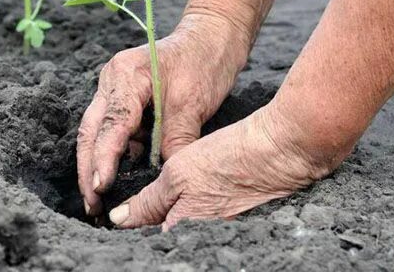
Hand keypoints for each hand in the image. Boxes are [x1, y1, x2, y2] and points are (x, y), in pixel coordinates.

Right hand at [77, 12, 250, 216]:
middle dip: (88, 169)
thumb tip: (165, 182)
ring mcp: (114, 89)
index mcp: (125, 75)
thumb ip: (176, 141)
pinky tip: (117, 178)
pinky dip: (114, 154)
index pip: (110, 124)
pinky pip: (114, 130)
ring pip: (97, 132)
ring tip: (98, 200)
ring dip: (96, 164)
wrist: (213, 35)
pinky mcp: (124, 99)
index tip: (100, 188)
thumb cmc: (204, 61)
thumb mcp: (193, 104)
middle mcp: (111, 80)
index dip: (103, 159)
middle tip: (91, 205)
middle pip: (91, 130)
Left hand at [107, 103, 332, 228]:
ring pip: (181, 229)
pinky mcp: (232, 222)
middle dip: (147, 225)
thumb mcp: (178, 174)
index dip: (130, 229)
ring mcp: (218, 233)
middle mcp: (202, 241)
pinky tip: (188, 196)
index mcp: (185, 232)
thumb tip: (119, 220)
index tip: (112, 215)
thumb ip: (148, 202)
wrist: (281, 152)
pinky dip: (188, 212)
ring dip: (166, 218)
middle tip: (134, 205)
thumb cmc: (229, 159)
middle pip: (165, 237)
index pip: (146, 240)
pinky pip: (200, 223)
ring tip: (162, 198)